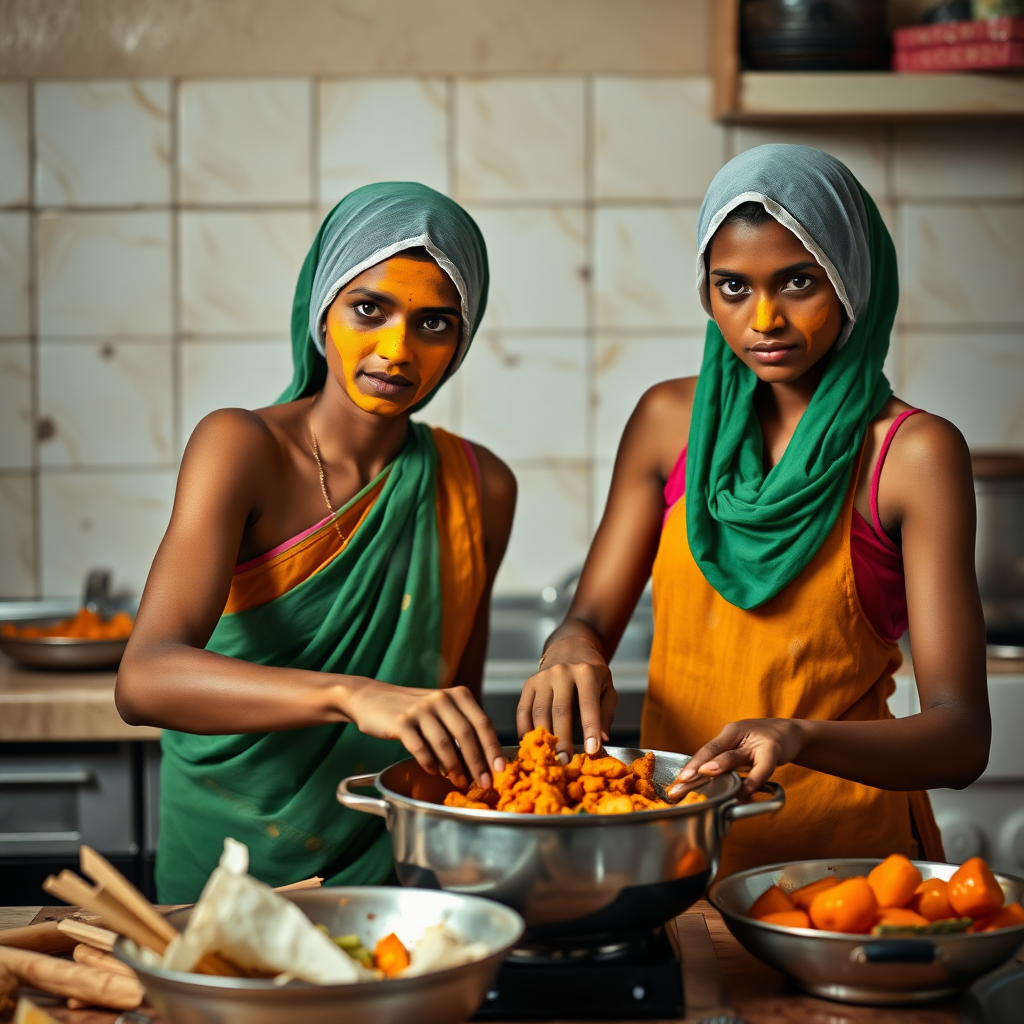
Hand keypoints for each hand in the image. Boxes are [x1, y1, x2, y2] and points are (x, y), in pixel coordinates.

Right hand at [346, 681, 504, 788]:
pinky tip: (434, 772)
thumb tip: (484, 761)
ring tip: (459, 782)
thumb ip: (461, 727)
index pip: (482, 723)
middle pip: (467, 735)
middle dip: (478, 763)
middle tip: (484, 784)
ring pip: (444, 744)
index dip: (493, 748)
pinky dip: (430, 763)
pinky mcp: (401, 722)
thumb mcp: (442, 709)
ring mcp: (420, 709)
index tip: (501, 769)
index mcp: (458, 694)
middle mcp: (441, 698)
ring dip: (454, 767)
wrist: (372, 698)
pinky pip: (420, 748)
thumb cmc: (414, 710)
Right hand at [516, 637, 617, 760]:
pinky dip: (525, 729)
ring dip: (544, 737)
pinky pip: (523, 710)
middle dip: (563, 738)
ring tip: (550, 757)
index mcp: (586, 673)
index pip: (588, 704)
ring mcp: (542, 678)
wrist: (569, 648)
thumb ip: (606, 712)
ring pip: (540, 712)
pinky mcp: (529, 684)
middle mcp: (562, 672)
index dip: (590, 728)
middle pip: (560, 710)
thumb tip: (602, 738)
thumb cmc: (592, 673)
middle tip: (566, 761)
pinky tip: (532, 743)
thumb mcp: (607, 687)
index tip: (591, 750)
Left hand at [667, 718, 806, 799]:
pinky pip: (761, 769)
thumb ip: (726, 759)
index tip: (680, 778)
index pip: (707, 748)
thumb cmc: (762, 741)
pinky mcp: (774, 751)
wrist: (793, 732)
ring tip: (704, 778)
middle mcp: (740, 734)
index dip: (693, 762)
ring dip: (720, 768)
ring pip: (735, 756)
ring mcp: (757, 742)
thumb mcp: (742, 747)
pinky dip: (751, 782)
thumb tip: (703, 778)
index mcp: (730, 732)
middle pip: (715, 751)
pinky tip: (742, 793)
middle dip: (698, 769)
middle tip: (682, 782)